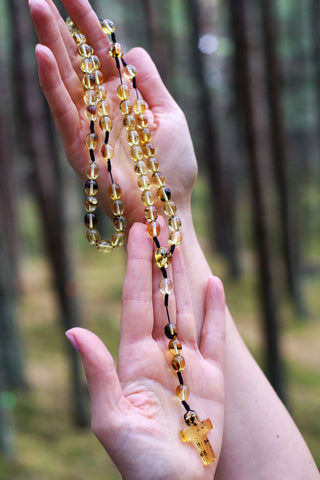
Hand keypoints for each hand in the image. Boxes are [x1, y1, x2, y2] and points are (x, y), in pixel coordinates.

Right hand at [28, 0, 197, 225]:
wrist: (167, 204)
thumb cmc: (174, 166)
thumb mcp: (170, 115)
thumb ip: (150, 83)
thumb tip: (132, 49)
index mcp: (125, 97)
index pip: (102, 52)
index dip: (88, 23)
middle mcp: (103, 107)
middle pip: (77, 59)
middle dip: (60, 26)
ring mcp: (88, 125)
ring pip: (65, 78)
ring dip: (49, 44)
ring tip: (34, 9)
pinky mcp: (79, 145)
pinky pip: (63, 110)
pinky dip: (52, 84)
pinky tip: (42, 55)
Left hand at [66, 223, 224, 478]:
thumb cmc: (139, 460)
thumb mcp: (110, 418)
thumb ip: (98, 371)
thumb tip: (73, 331)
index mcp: (134, 357)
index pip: (136, 301)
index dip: (137, 267)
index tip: (138, 235)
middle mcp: (160, 351)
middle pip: (161, 296)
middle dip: (160, 260)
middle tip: (160, 222)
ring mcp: (188, 360)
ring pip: (185, 307)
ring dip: (184, 274)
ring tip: (181, 243)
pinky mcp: (212, 374)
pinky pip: (214, 334)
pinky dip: (215, 309)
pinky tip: (213, 283)